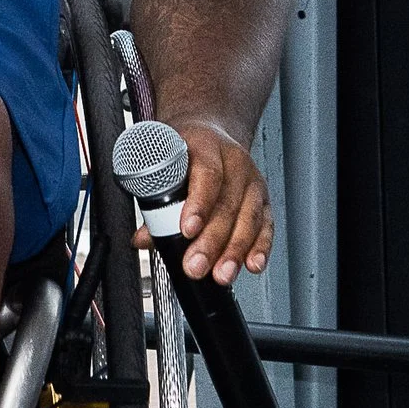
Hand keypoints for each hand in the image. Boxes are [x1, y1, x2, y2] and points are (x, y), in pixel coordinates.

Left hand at [134, 115, 273, 285]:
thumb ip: (154, 203)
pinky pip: (265, 225)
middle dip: (212, 241)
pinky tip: (252, 264)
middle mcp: (234, 161)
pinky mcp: (263, 198)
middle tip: (196, 266)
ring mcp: (252, 180)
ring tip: (221, 274)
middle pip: (227, 204)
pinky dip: (260, 247)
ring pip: (249, 217)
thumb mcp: (166, 164)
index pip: (206, 174)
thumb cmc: (185, 151)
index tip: (187, 230)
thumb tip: (143, 238)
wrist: (210, 133)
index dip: (198, 204)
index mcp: (206, 146)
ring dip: (235, 250)